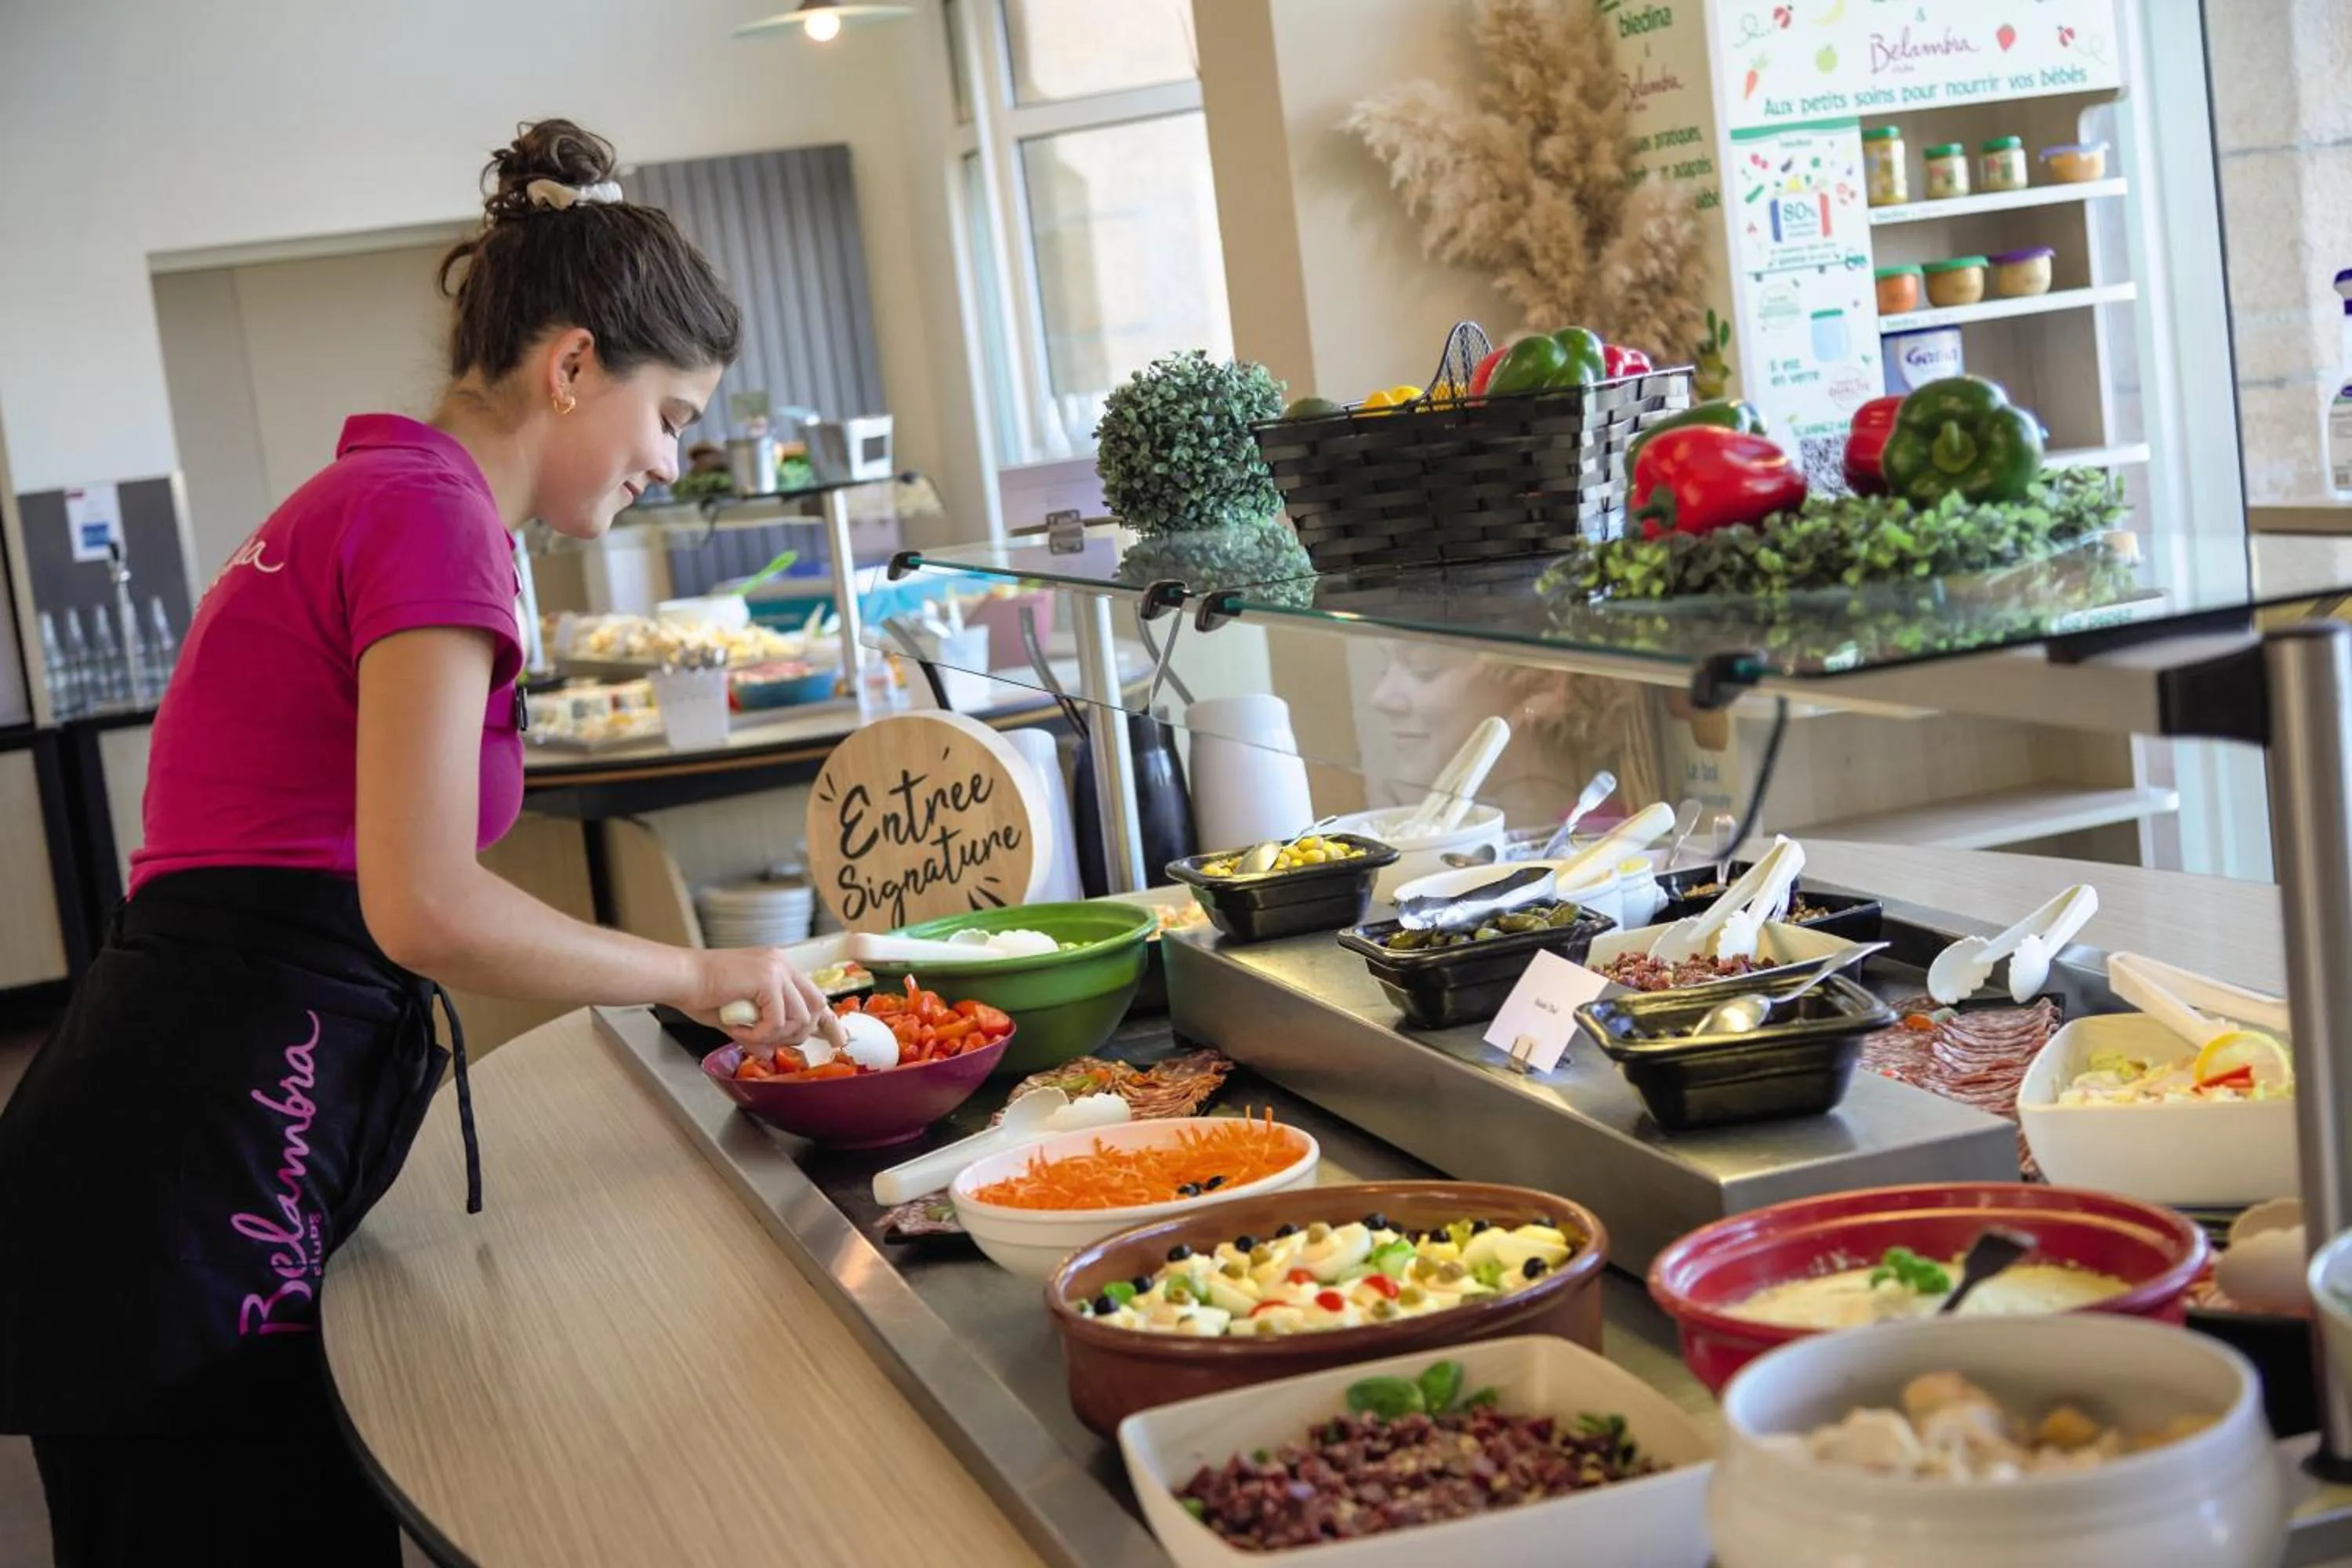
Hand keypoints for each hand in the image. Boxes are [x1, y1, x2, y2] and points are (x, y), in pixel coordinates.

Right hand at [677, 947, 838, 1058]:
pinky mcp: (767, 977)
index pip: (814, 995)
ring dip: (777, 1034)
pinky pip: (778, 1019)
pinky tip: (739, 1028)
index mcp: (776, 968)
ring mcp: (776, 968)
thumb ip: (758, 1033)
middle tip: (772, 1041)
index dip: (827, 1020)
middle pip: (816, 1005)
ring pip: (800, 1015)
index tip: (837, 1039)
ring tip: (749, 1033)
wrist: (680, 978)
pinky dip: (760, 1032)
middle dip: (800, 1032)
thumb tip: (770, 1053)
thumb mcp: (737, 1019)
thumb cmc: (701, 993)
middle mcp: (781, 964)